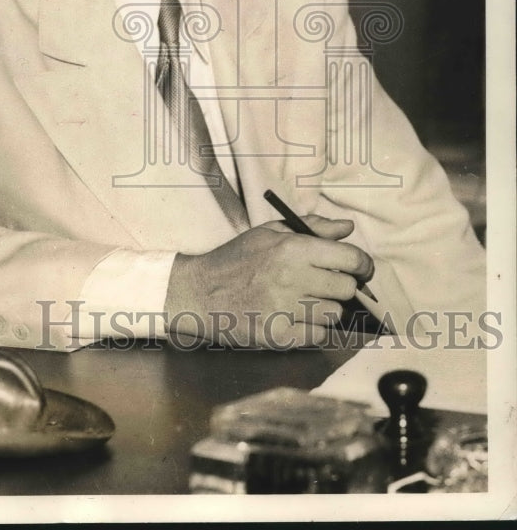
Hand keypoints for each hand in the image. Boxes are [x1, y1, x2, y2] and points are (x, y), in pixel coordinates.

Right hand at [165, 216, 373, 348]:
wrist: (200, 292)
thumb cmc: (237, 259)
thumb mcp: (270, 232)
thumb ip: (313, 227)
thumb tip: (347, 228)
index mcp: (292, 248)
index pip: (351, 259)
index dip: (363, 265)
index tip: (361, 269)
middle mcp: (292, 278)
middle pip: (347, 289)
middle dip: (341, 286)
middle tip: (326, 284)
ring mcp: (285, 310)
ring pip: (334, 314)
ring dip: (325, 308)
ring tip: (304, 300)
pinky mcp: (279, 336)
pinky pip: (318, 335)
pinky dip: (312, 328)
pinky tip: (295, 317)